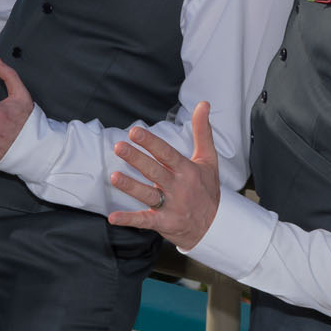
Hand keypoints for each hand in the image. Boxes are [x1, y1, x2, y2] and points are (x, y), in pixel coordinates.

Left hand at [107, 100, 222, 250]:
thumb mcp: (208, 159)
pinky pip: (145, 221)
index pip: (166, 154)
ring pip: (148, 195)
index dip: (151, 143)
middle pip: (154, 171)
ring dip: (131, 187)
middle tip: (118, 147)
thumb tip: (203, 103)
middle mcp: (178, 187)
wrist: (217, 227)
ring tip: (113, 177)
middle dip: (136, 159)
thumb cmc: (208, 188)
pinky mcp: (165, 223)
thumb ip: (202, 131)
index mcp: (187, 170)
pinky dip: (129, 219)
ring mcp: (171, 206)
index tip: (134, 131)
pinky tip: (112, 217)